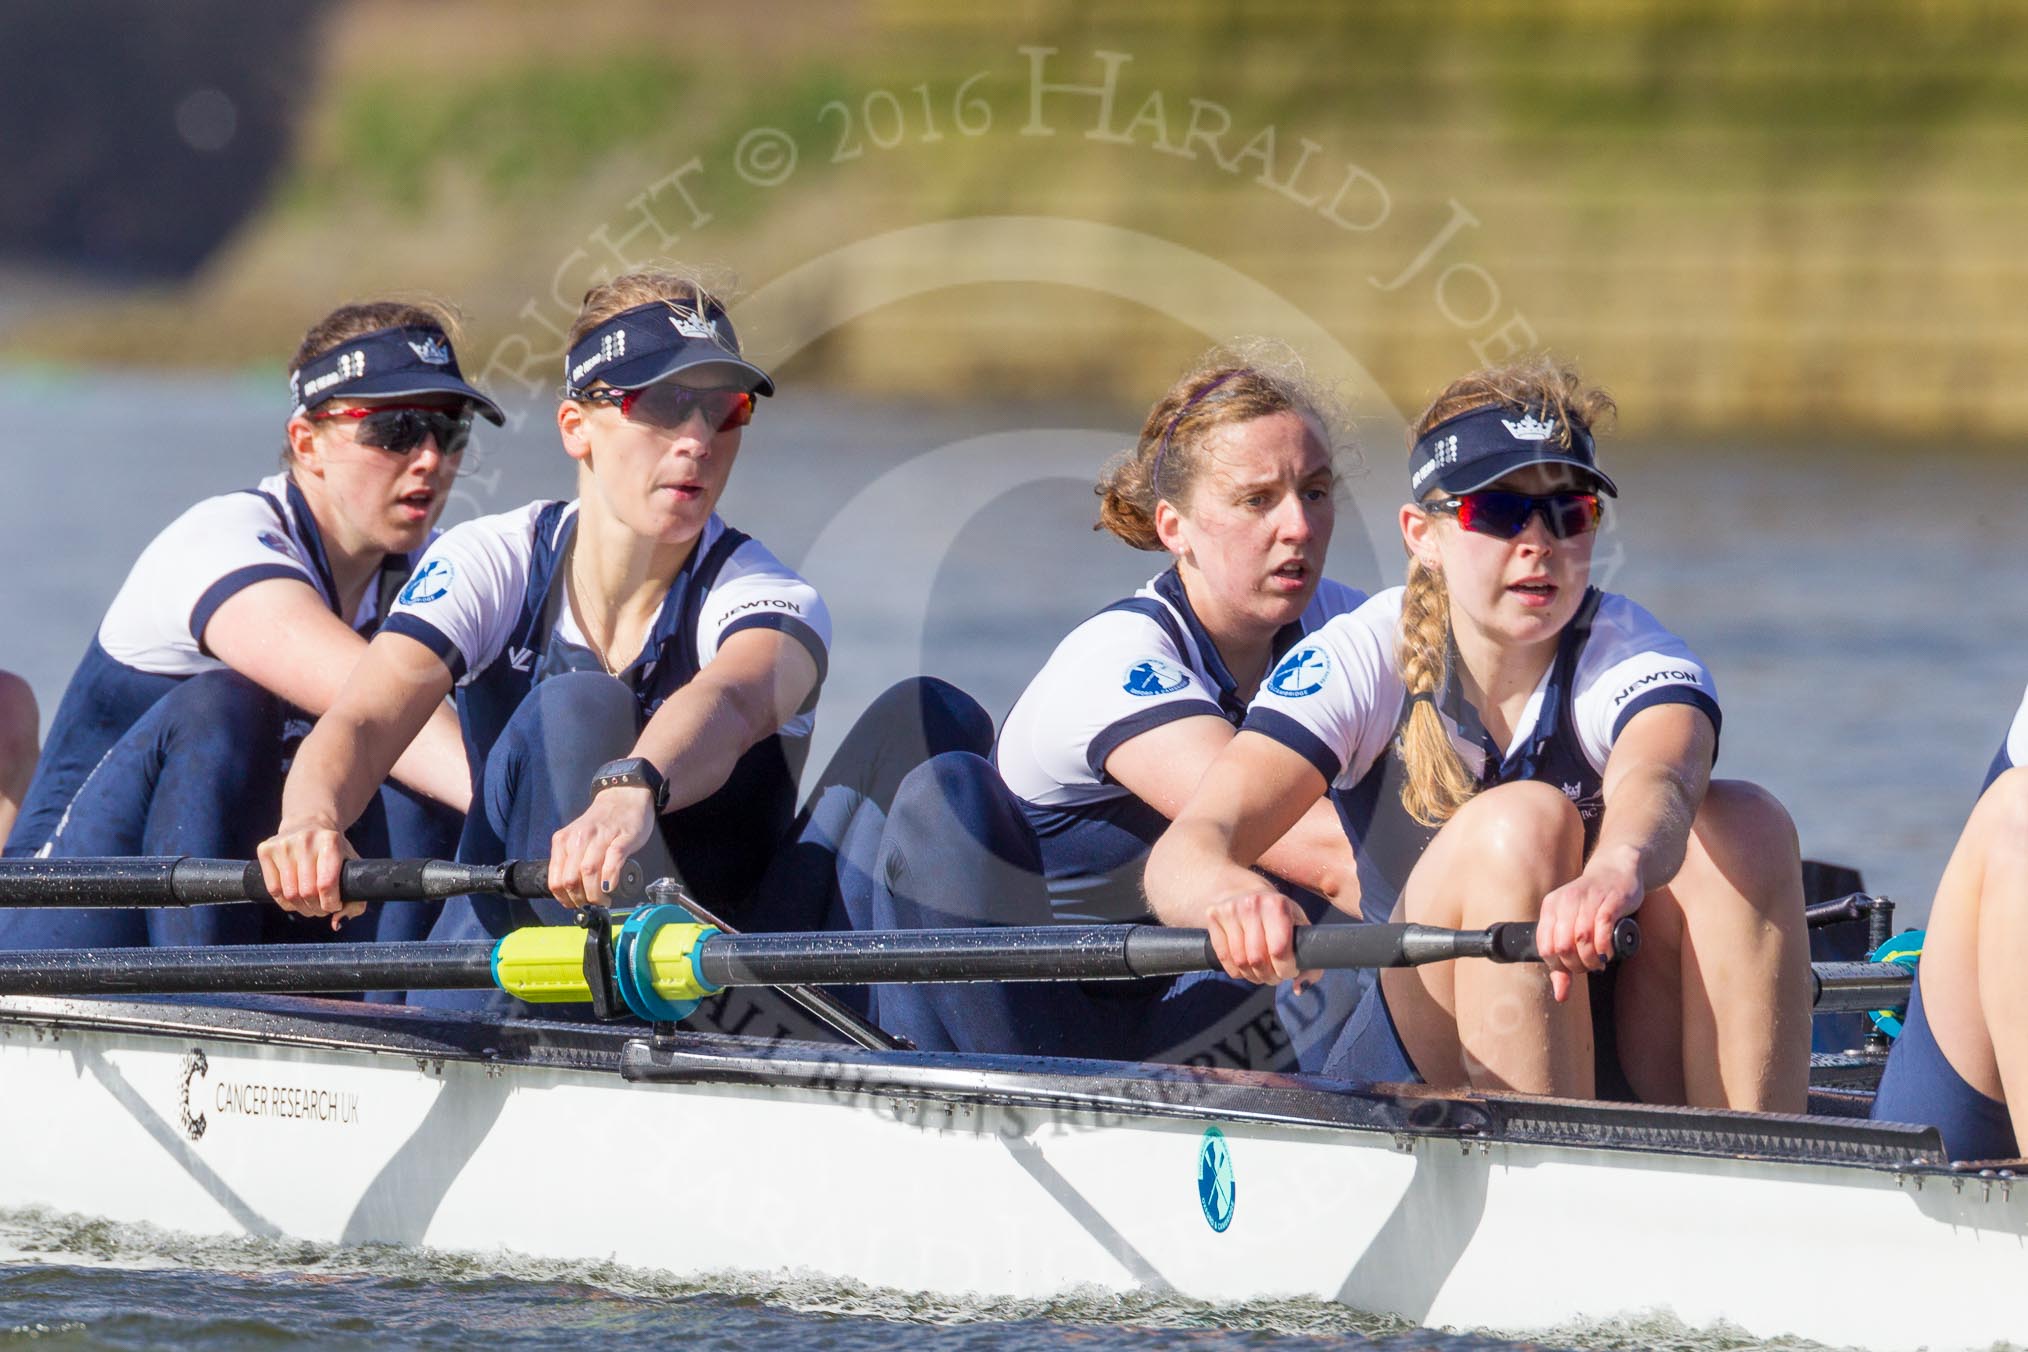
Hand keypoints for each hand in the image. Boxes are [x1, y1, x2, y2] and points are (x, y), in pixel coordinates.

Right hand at [257, 815, 364, 927]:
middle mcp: (305, 840)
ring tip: (310, 905)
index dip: (331, 903)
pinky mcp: (265, 849)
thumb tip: (337, 924)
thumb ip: (355, 898)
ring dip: (302, 908)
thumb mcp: (351, 866)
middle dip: (317, 908)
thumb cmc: (334, 851)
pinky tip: (295, 898)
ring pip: (290, 895)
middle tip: (322, 907)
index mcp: (330, 841)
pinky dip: (286, 903)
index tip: (335, 905)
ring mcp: (283, 844)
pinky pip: (273, 890)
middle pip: (307, 892)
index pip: (326, 884)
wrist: (309, 822)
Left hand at [548, 784, 655, 907]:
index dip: (564, 899)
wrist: (624, 797)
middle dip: (581, 899)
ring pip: (589, 872)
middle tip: (592, 904)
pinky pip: (613, 861)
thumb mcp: (578, 841)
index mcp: (563, 841)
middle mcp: (578, 838)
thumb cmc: (602, 824)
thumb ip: (572, 862)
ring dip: (595, 894)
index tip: (575, 905)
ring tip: (603, 900)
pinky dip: (610, 878)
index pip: (555, 879)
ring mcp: (600, 837)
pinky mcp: (622, 837)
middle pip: (571, 879)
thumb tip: (571, 894)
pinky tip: (611, 887)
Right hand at [1202, 891, 1319, 987]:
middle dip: (1269, 976)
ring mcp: (1230, 910)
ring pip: (1240, 962)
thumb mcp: (1298, 926)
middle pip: (1258, 960)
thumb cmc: (1278, 914)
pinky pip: (1224, 958)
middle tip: (1274, 976)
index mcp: (1277, 905)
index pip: (1279, 951)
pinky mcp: (1214, 916)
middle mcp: (1252, 904)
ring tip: (1261, 973)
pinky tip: (1245, 967)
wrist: (1245, 891)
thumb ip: (1308, 957)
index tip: (1290, 971)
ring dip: (1253, 976)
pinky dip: (1236, 971)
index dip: (1286, 970)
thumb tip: (1298, 987)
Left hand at [1534, 846, 1643, 1001]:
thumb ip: (1563, 960)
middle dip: (1575, 965)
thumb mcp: (1571, 926)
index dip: (1558, 966)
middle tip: (1588, 967)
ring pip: (1581, 938)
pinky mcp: (1610, 901)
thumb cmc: (1592, 904)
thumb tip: (1560, 996)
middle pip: (1562, 945)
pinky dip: (1603, 946)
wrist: (1618, 871)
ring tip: (1597, 963)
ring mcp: (1588, 900)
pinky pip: (1602, 926)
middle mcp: (1566, 901)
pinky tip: (1607, 953)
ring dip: (1590, 959)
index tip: (1573, 969)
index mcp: (1551, 907)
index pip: (1545, 947)